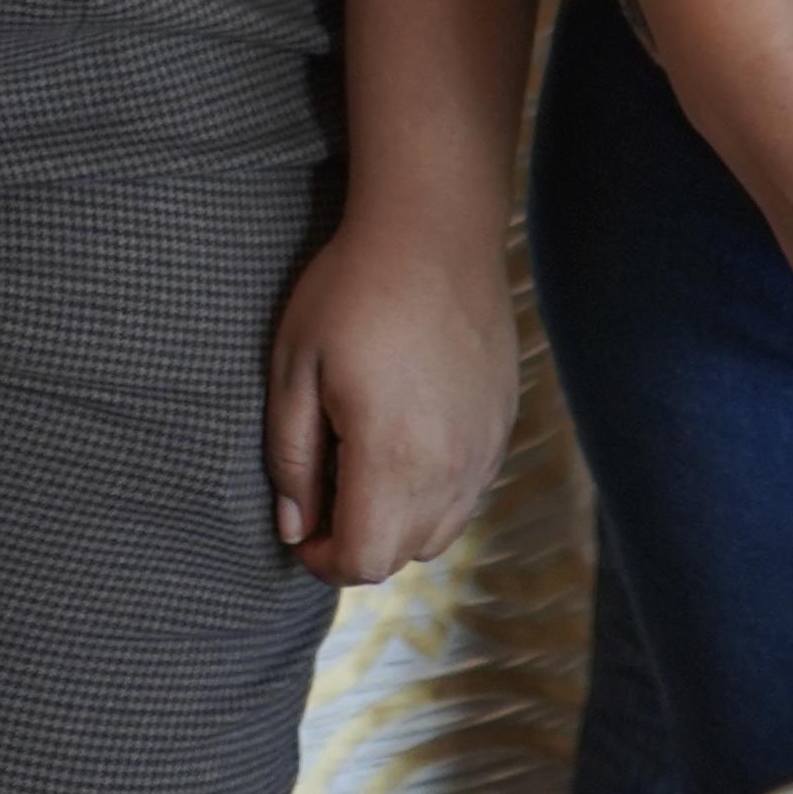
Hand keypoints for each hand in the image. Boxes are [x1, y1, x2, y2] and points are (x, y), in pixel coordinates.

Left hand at [261, 197, 515, 586]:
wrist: (433, 234)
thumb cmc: (352, 291)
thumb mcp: (294, 368)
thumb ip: (291, 458)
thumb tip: (294, 526)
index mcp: (394, 458)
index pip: (364, 559)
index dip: (323, 559)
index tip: (300, 529)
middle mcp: (451, 468)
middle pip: (401, 555)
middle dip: (356, 542)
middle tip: (321, 492)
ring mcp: (484, 451)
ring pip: (439, 532)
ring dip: (395, 522)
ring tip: (360, 465)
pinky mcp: (501, 429)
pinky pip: (466, 493)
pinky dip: (430, 492)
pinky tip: (402, 438)